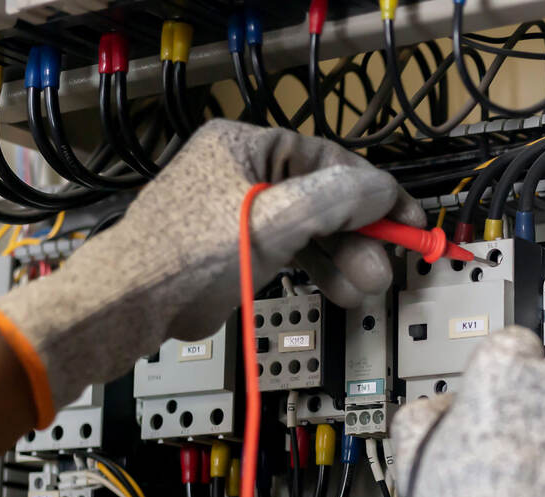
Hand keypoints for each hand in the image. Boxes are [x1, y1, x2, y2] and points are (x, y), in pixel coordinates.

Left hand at [0, 120, 422, 425]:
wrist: (135, 304)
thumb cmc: (192, 254)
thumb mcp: (274, 219)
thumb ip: (336, 199)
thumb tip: (385, 192)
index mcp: (248, 145)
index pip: (330, 161)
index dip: (375, 193)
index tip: (409, 221)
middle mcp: (248, 171)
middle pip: (325, 199)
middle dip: (360, 237)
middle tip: (386, 268)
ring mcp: (245, 210)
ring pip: (314, 231)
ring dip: (346, 260)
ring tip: (369, 288)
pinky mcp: (243, 248)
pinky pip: (297, 252)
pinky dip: (322, 271)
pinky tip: (345, 292)